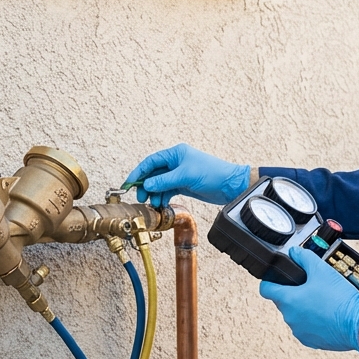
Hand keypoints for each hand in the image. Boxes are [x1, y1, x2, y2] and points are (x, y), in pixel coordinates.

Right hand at [125, 144, 250, 207]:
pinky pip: (167, 190)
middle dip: (146, 185)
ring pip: (160, 184)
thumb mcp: (185, 176)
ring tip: (153, 203)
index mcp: (175, 154)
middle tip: (141, 197)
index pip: (151, 161)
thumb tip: (146, 185)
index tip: (129, 183)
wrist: (230, 185)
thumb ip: (164, 181)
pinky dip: (163, 197)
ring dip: (154, 193)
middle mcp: (176, 162)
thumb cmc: (212, 174)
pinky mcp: (184, 185)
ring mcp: (179, 174)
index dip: (139, 172)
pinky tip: (161, 204)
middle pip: (154, 173)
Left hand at [259, 247, 358, 351]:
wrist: (358, 324)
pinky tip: (327, 314)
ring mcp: (299, 331)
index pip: (265, 289)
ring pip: (295, 315)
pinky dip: (313, 322)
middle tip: (310, 286)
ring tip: (322, 301)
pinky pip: (307, 328)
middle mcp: (290, 318)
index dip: (269, 281)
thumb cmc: (340, 299)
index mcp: (288, 300)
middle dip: (293, 293)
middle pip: (283, 301)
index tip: (276, 278)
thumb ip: (304, 257)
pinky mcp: (311, 341)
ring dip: (304, 308)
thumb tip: (294, 252)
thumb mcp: (321, 270)